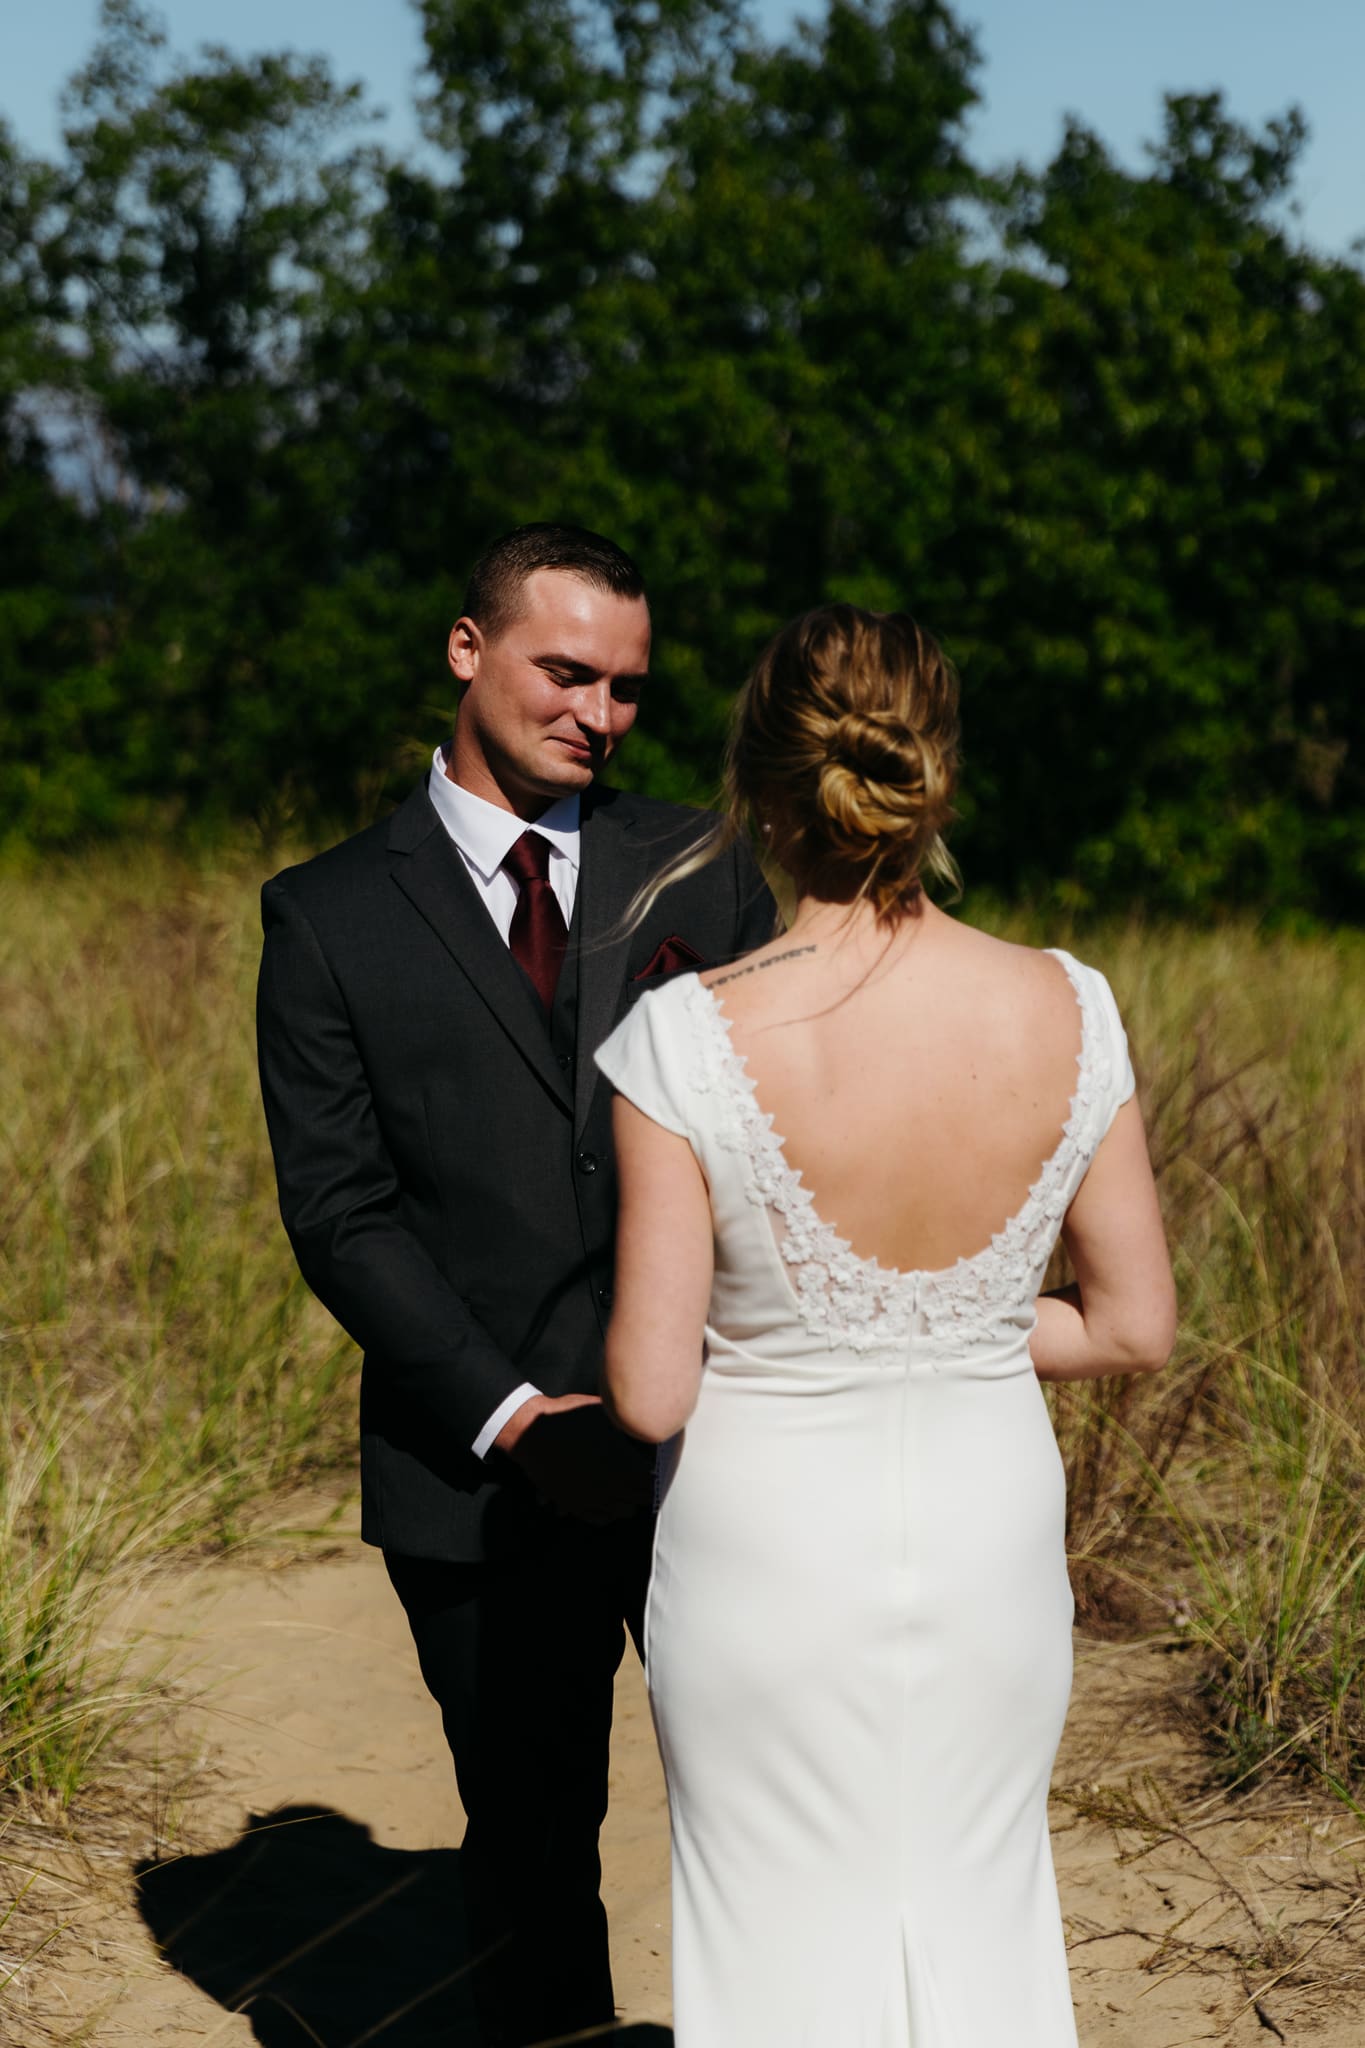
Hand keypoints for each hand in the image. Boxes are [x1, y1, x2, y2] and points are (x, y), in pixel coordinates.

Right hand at [493, 1393, 653, 1521]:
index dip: (659, 1474)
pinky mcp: (574, 1504)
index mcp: (622, 1462)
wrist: (531, 1432)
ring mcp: (592, 1498)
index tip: (658, 1468)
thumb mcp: (602, 1412)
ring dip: (630, 1500)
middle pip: (642, 1498)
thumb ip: (626, 1423)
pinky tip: (609, 1501)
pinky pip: (601, 1518)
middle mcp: (610, 1485)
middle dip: (647, 1488)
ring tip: (629, 1489)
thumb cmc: (567, 1417)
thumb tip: (645, 1422)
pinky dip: (609, 1512)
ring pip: (624, 1511)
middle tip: (647, 1477)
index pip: (653, 1481)